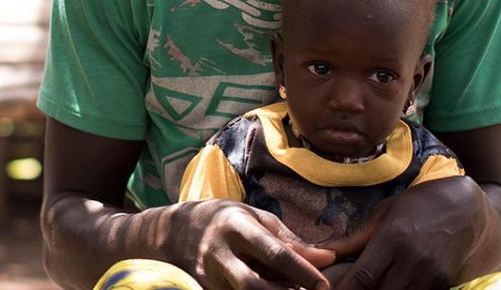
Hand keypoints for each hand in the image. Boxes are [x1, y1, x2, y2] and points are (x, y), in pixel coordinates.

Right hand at [148, 199, 335, 289]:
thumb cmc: (224, 219)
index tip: (324, 284)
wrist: (172, 232)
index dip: (301, 270)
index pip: (274, 252)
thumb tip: (328, 258)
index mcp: (237, 226)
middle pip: (255, 285)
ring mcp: (208, 276)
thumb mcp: (255, 218)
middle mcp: (220, 253)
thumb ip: (290, 240)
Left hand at [316, 177, 489, 289]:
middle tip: (350, 289)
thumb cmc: (418, 206)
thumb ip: (353, 239)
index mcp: (393, 240)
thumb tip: (321, 252)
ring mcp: (431, 275)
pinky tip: (392, 286)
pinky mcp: (444, 285)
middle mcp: (413, 261)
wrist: (466, 208)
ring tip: (372, 288)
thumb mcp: (383, 214)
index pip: (362, 277)